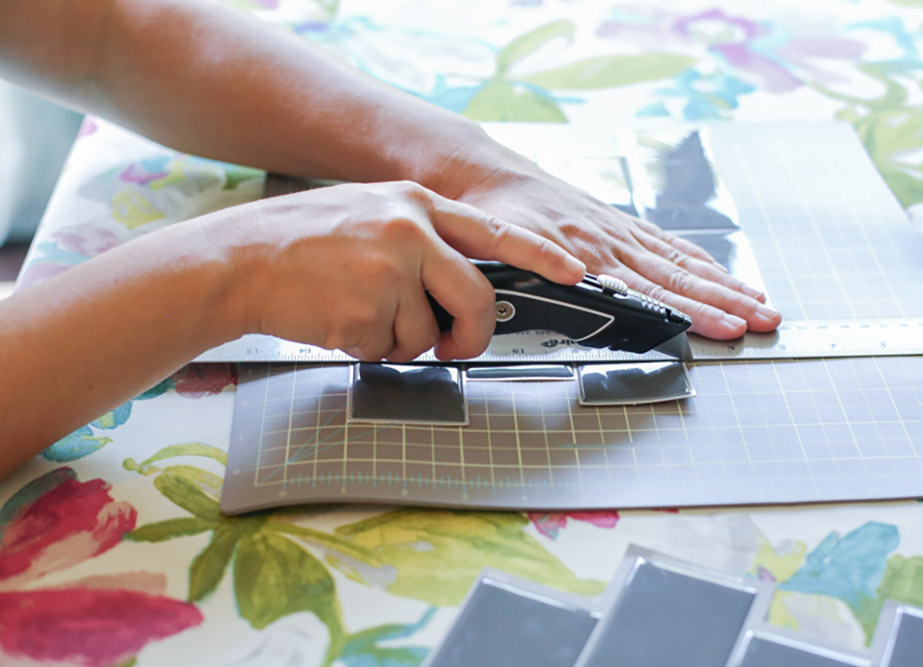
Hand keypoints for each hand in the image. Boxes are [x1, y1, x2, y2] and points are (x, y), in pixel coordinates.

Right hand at [213, 180, 584, 361]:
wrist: (237, 260)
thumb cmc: (300, 241)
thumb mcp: (369, 214)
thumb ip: (422, 238)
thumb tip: (464, 280)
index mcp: (415, 204)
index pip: (495, 231)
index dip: (541, 255)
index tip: (576, 271)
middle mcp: (410, 233)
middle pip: (478, 298)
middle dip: (471, 335)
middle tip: (453, 347)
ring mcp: (391, 272)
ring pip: (428, 334)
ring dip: (399, 340)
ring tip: (357, 313)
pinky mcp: (368, 312)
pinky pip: (390, 350)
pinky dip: (368, 348)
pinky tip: (337, 320)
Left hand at [442, 153, 780, 339]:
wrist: (488, 174)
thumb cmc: (494, 216)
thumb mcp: (506, 246)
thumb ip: (538, 265)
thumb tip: (574, 279)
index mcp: (588, 254)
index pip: (652, 292)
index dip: (692, 312)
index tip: (728, 327)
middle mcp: (611, 242)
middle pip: (680, 280)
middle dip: (727, 303)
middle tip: (765, 321)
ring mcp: (618, 232)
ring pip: (681, 263)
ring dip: (723, 286)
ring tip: (761, 302)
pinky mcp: (617, 223)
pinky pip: (666, 243)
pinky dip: (698, 260)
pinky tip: (719, 272)